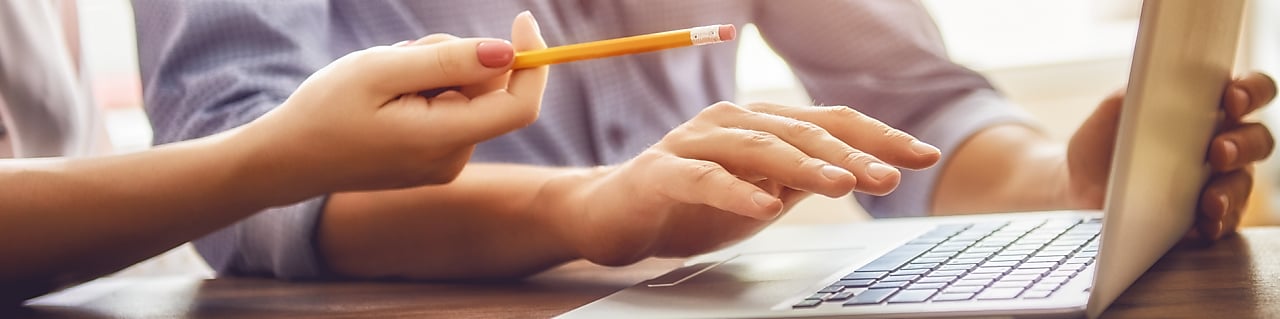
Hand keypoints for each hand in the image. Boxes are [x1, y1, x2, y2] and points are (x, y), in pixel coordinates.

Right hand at [243, 12, 547, 190]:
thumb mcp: (382, 70)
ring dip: (439, 73)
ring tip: (387, 78)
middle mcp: (453, 159)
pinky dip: (429, 91)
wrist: (287, 159)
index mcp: (443, 140)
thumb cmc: (326, 109)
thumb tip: (508, 52)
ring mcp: (444, 164)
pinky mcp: (434, 160)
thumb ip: (448, 60)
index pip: (520, 106)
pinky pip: (451, 111)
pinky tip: (389, 97)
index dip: (533, 61)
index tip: (522, 19)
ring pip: (469, 96)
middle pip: (491, 92)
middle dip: (461, 58)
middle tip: (406, 52)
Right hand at [548, 102, 941, 264]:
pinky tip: (765, 207)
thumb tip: (865, 171)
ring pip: (758, 149)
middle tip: (892, 176)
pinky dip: (736, 191)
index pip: (829, 123)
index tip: (924, 157)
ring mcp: (693, 143)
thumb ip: (802, 179)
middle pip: (801, 132)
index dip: (878, 137)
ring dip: (804, 167)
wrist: (613, 216)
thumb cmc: (690, 204)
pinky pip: (703, 179)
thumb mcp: (760, 193)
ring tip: (843, 186)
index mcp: (760, 124)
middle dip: (851, 154)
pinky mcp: (660, 172)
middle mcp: (730, 123)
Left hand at [1066, 72, 1275, 239]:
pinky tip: (1203, 225)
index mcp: (1206, 108)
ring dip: (1230, 190)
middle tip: (1217, 151)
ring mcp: (1219, 181)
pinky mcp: (1207, 216)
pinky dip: (1217, 223)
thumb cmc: (1101, 144)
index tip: (1232, 98)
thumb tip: (1143, 88)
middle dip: (1243, 144)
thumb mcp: (1108, 116)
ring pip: (1243, 183)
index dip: (1250, 91)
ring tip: (1209, 199)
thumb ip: (1127, 97)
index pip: (1247, 92)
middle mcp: (1222, 142)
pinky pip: (1225, 221)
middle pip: (1257, 139)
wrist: (1077, 190)